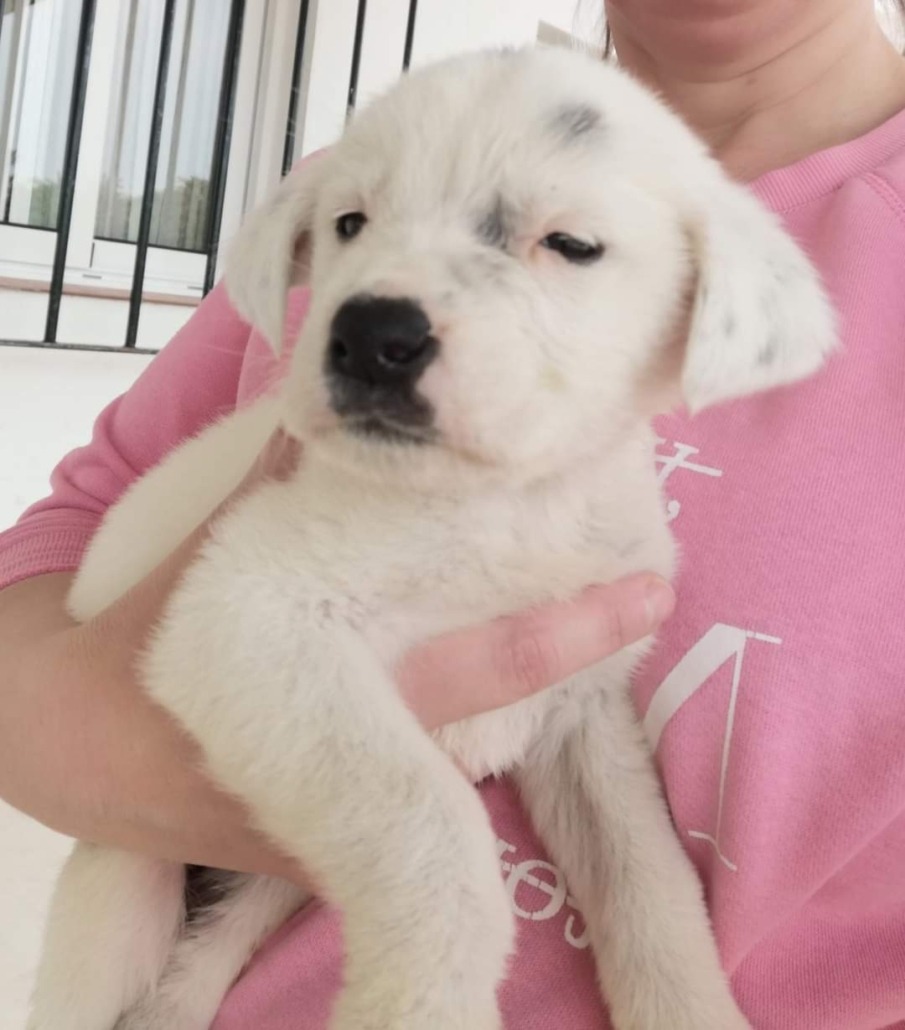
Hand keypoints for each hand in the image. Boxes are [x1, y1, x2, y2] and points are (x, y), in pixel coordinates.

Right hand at [0, 433, 674, 882]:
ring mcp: (353, 811)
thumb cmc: (136, 640)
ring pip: (464, 762)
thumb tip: (331, 412)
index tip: (648, 592)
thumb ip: (276, 488)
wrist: (74, 745)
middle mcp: (363, 758)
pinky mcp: (327, 841)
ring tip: (600, 631)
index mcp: (339, 686)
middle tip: (654, 595)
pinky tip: (496, 697)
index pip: (479, 664)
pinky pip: (417, 785)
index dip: (568, 633)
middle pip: (499, 714)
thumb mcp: (207, 558)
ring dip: (524, 703)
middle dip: (576, 654)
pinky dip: (459, 742)